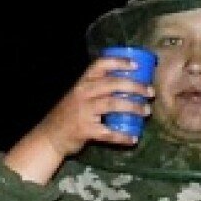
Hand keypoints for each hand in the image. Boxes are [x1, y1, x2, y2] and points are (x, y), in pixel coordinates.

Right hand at [5, 54, 151, 183]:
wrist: (50, 136)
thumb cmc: (69, 115)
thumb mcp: (78, 96)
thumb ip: (96, 90)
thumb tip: (126, 87)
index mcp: (83, 83)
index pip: (100, 65)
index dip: (119, 62)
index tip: (136, 65)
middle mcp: (83, 93)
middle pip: (113, 84)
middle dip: (135, 86)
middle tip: (150, 92)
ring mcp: (84, 111)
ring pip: (113, 104)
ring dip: (133, 107)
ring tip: (146, 111)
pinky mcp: (86, 130)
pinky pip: (109, 133)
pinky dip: (123, 136)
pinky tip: (133, 138)